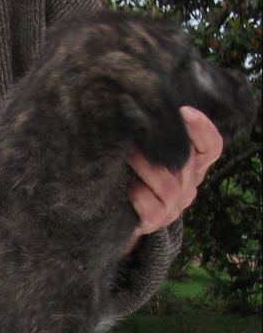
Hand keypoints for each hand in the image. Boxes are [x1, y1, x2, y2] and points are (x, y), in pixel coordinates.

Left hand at [123, 106, 223, 253]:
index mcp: (193, 166)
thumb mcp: (148, 155)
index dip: (203, 129)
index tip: (183, 111)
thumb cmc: (135, 176)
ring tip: (127, 156)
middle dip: (160, 148)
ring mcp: (175, 206)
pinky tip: (127, 188)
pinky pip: (152, 208)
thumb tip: (144, 114)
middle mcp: (189, 186)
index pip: (211, 147)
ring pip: (169, 187)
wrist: (121, 215)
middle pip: (186, 164)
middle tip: (136, 135)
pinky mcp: (157, 221)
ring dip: (146, 169)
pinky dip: (138, 196)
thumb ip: (155, 140)